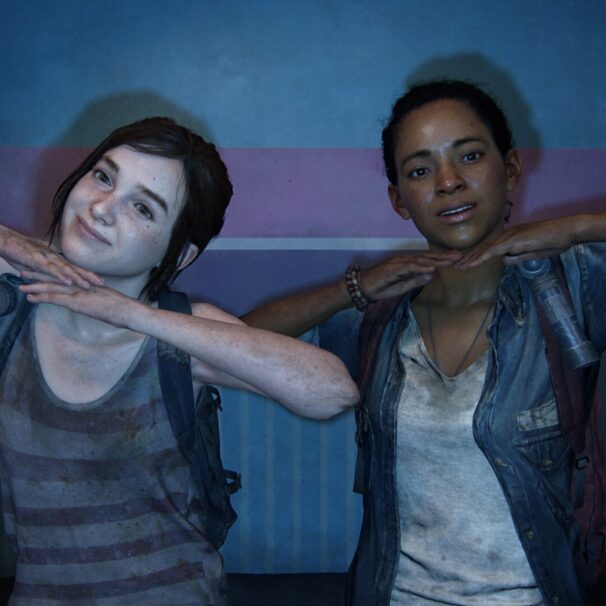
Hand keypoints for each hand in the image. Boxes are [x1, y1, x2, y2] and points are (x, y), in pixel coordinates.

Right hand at [0, 226, 102, 287]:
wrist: (5, 241)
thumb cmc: (19, 252)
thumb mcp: (36, 264)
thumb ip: (46, 271)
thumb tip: (54, 279)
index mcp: (55, 257)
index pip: (74, 266)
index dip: (87, 273)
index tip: (99, 280)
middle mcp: (53, 256)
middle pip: (74, 267)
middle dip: (89, 275)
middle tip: (102, 283)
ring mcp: (45, 257)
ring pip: (65, 269)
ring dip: (77, 277)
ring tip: (88, 285)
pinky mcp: (35, 260)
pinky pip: (50, 269)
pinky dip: (59, 275)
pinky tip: (68, 282)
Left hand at [19, 282, 138, 328]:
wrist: (129, 310)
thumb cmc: (123, 309)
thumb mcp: (108, 302)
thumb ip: (97, 300)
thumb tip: (93, 303)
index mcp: (88, 285)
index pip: (67, 277)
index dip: (53, 274)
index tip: (41, 271)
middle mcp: (81, 285)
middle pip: (56, 278)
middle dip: (39, 274)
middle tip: (23, 271)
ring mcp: (79, 292)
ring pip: (52, 286)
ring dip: (34, 285)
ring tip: (20, 284)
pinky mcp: (78, 301)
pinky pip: (56, 298)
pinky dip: (41, 297)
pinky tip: (30, 297)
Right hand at [359, 250, 461, 300]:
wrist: (362, 287)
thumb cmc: (381, 287)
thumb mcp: (402, 286)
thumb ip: (416, 280)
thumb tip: (431, 275)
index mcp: (407, 264)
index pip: (427, 260)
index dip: (442, 259)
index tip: (456, 259)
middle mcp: (404, 260)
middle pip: (427, 257)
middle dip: (444, 256)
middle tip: (460, 255)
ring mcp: (398, 262)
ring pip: (420, 260)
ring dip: (436, 260)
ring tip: (450, 260)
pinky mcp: (392, 268)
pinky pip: (409, 267)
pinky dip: (421, 266)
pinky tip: (432, 267)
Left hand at [455, 218, 577, 268]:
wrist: (565, 232)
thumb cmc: (552, 242)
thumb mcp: (531, 254)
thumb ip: (517, 257)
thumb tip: (504, 262)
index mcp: (510, 238)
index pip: (488, 248)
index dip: (475, 256)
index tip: (464, 263)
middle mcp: (506, 235)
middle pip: (482, 248)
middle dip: (467, 257)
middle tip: (454, 265)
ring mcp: (509, 236)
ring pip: (484, 249)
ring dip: (469, 259)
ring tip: (457, 267)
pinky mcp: (512, 240)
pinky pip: (492, 251)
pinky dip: (479, 258)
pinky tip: (470, 265)